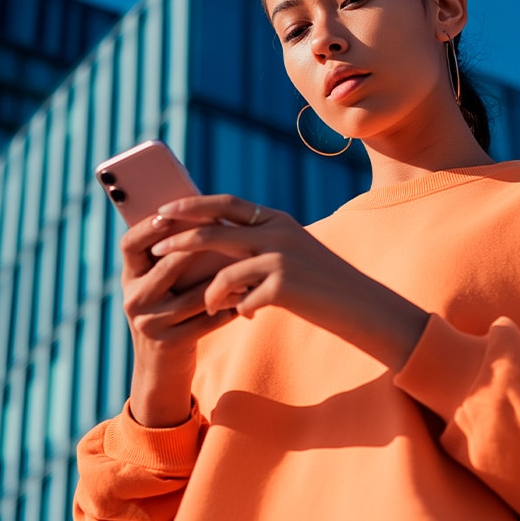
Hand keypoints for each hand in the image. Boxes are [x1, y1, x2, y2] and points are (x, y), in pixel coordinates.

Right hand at [118, 213, 234, 425]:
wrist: (160, 370)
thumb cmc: (168, 313)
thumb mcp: (159, 287)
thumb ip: (171, 257)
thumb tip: (203, 213)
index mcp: (130, 278)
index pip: (129, 244)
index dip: (147, 227)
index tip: (170, 212)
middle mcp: (134, 299)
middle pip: (167, 266)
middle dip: (198, 247)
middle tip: (225, 228)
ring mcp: (150, 324)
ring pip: (193, 294)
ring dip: (224, 278)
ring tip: (248, 262)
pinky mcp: (171, 344)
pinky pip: (207, 319)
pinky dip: (229, 306)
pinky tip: (248, 295)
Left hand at [152, 195, 428, 369]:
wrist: (363, 307)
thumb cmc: (324, 287)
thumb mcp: (293, 257)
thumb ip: (259, 252)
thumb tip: (219, 268)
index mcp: (277, 219)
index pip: (226, 204)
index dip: (193, 205)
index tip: (164, 210)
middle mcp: (277, 231)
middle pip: (216, 228)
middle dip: (181, 235)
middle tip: (155, 243)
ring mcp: (281, 256)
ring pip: (224, 269)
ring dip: (209, 289)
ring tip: (203, 304)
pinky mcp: (284, 285)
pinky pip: (241, 298)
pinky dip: (238, 309)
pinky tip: (248, 316)